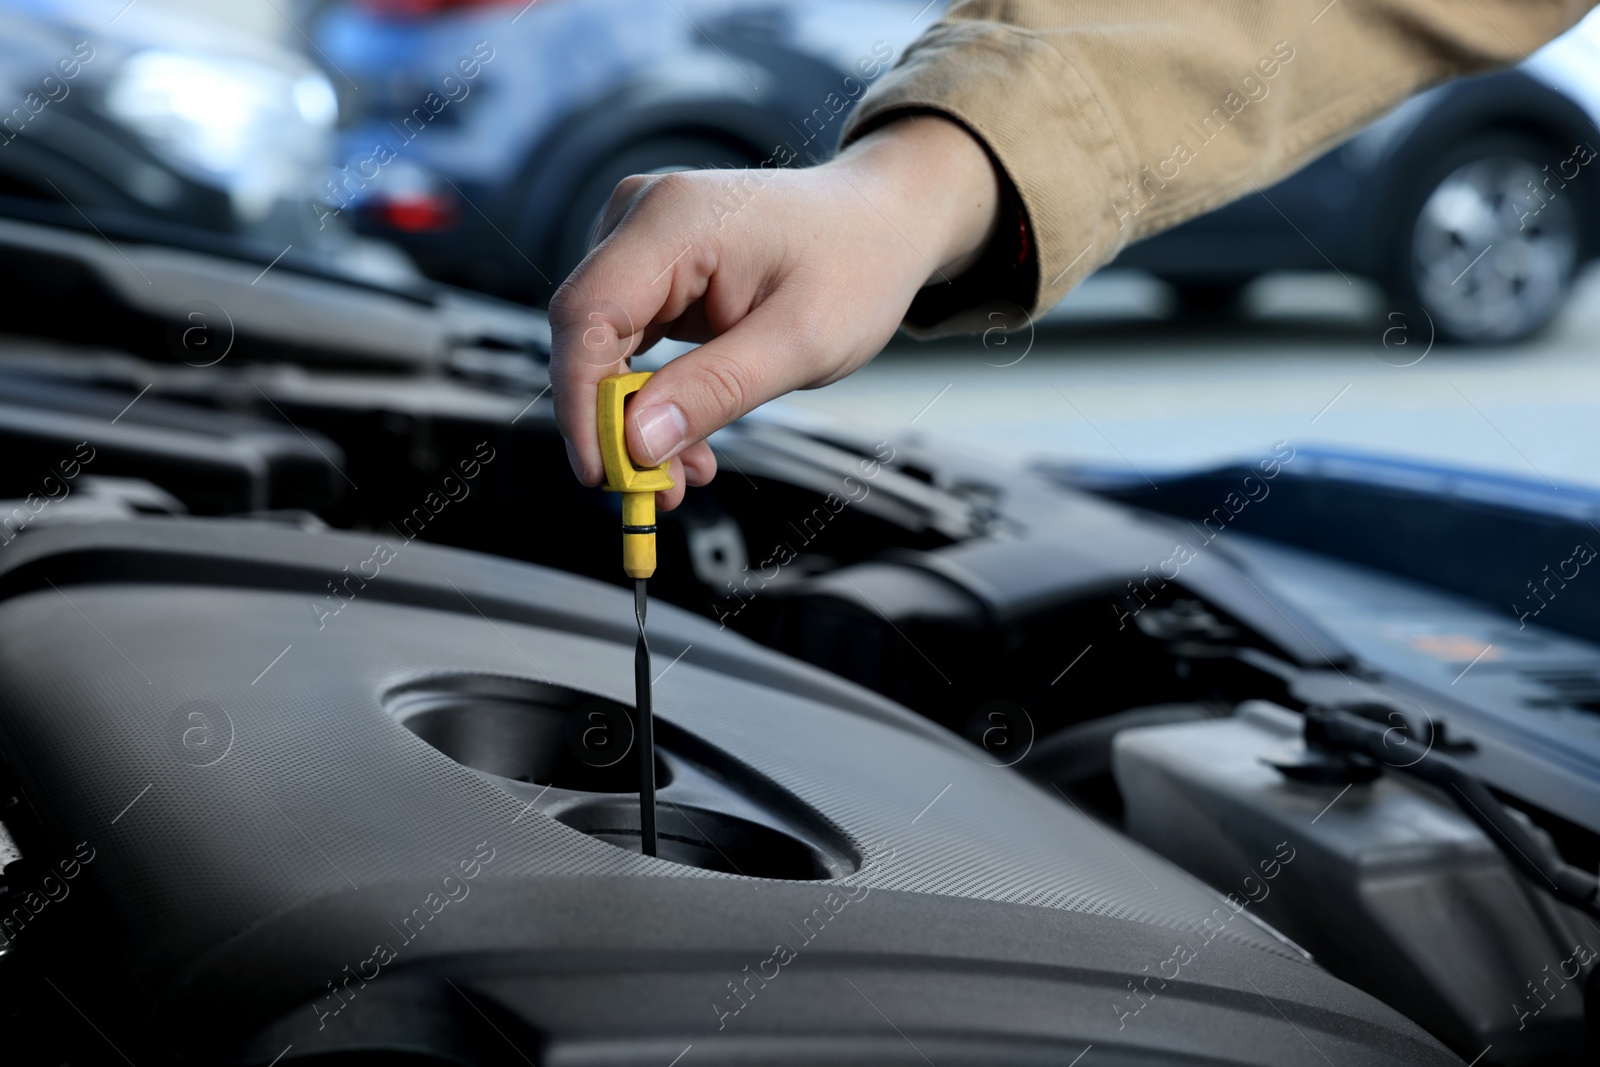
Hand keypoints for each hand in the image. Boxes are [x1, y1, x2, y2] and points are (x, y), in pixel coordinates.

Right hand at [549, 115, 1000, 509]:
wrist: (881, 223)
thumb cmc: (856, 263)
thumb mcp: (801, 342)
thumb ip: (716, 390)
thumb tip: (637, 442)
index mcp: (673, 220)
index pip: (587, 316)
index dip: (582, 401)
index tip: (604, 472)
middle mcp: (642, 218)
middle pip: (586, 336)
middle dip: (614, 425)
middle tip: (657, 493)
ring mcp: (642, 240)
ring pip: (603, 350)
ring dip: (635, 421)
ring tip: (686, 473)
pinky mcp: (652, 269)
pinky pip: (628, 346)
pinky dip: (651, 399)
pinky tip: (685, 438)